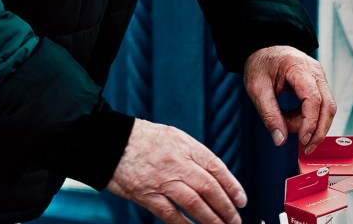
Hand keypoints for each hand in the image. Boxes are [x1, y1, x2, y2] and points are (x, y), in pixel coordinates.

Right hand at [106, 118, 246, 223]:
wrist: (110, 141)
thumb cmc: (143, 138)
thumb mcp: (173, 136)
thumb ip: (193, 154)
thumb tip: (214, 175)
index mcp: (186, 146)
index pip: (216, 167)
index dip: (232, 186)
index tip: (241, 200)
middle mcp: (177, 162)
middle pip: (209, 188)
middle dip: (226, 207)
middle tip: (235, 220)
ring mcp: (162, 180)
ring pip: (194, 204)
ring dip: (212, 219)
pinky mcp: (146, 195)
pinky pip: (170, 214)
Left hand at [243, 45, 335, 154]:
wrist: (263, 49)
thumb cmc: (260, 66)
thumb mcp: (256, 89)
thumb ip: (269, 114)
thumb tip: (280, 140)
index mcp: (298, 67)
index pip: (313, 98)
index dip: (310, 122)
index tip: (302, 141)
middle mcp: (315, 70)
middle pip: (328, 105)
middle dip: (318, 130)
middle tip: (305, 148)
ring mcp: (319, 76)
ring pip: (328, 107)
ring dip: (314, 125)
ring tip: (288, 126)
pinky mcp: (319, 83)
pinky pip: (322, 105)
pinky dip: (311, 118)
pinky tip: (294, 120)